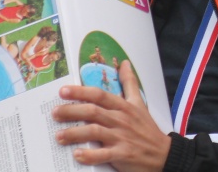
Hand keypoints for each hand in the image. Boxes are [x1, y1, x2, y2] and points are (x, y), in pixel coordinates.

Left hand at [52, 60, 169, 171]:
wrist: (163, 153)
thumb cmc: (147, 128)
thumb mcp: (140, 103)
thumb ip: (130, 83)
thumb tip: (124, 63)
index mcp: (124, 107)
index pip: (100, 95)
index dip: (81, 92)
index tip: (63, 91)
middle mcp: (121, 120)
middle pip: (93, 112)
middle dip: (71, 111)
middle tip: (54, 113)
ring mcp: (122, 137)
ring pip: (95, 131)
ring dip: (75, 133)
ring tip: (58, 136)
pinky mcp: (122, 154)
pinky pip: (103, 155)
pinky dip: (89, 155)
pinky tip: (77, 154)